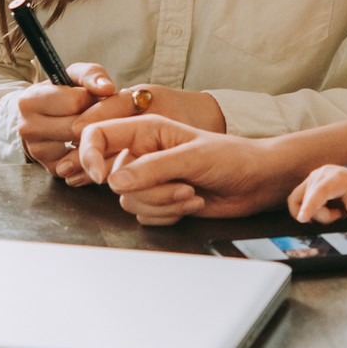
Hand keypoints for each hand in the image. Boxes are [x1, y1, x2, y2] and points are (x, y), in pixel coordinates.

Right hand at [17, 63, 122, 172]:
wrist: (42, 116)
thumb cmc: (63, 92)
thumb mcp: (74, 75)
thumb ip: (92, 75)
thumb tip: (108, 89)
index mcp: (29, 100)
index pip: (74, 101)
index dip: (92, 98)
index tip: (96, 97)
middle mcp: (27, 127)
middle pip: (78, 127)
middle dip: (98, 119)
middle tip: (107, 113)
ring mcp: (37, 151)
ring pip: (81, 147)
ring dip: (97, 136)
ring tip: (99, 125)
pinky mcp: (50, 167)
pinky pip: (82, 164)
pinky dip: (93, 153)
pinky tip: (94, 141)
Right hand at [76, 116, 301, 224]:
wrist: (256, 182)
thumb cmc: (231, 158)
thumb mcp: (192, 157)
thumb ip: (152, 169)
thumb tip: (114, 182)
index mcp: (146, 130)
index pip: (98, 136)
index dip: (90, 156)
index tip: (103, 178)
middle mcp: (143, 153)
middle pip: (116, 180)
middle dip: (151, 191)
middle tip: (184, 185)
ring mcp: (150, 179)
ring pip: (130, 202)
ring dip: (163, 204)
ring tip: (192, 193)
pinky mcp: (159, 201)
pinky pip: (144, 217)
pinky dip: (168, 216)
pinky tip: (191, 204)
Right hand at [290, 166, 346, 223]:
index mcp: (336, 177)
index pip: (319, 191)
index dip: (310, 205)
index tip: (302, 218)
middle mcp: (319, 175)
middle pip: (309, 200)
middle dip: (322, 215)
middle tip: (338, 215)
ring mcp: (310, 179)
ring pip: (298, 201)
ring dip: (312, 212)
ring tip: (330, 212)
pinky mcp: (305, 184)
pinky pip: (296, 200)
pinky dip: (305, 209)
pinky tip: (320, 210)